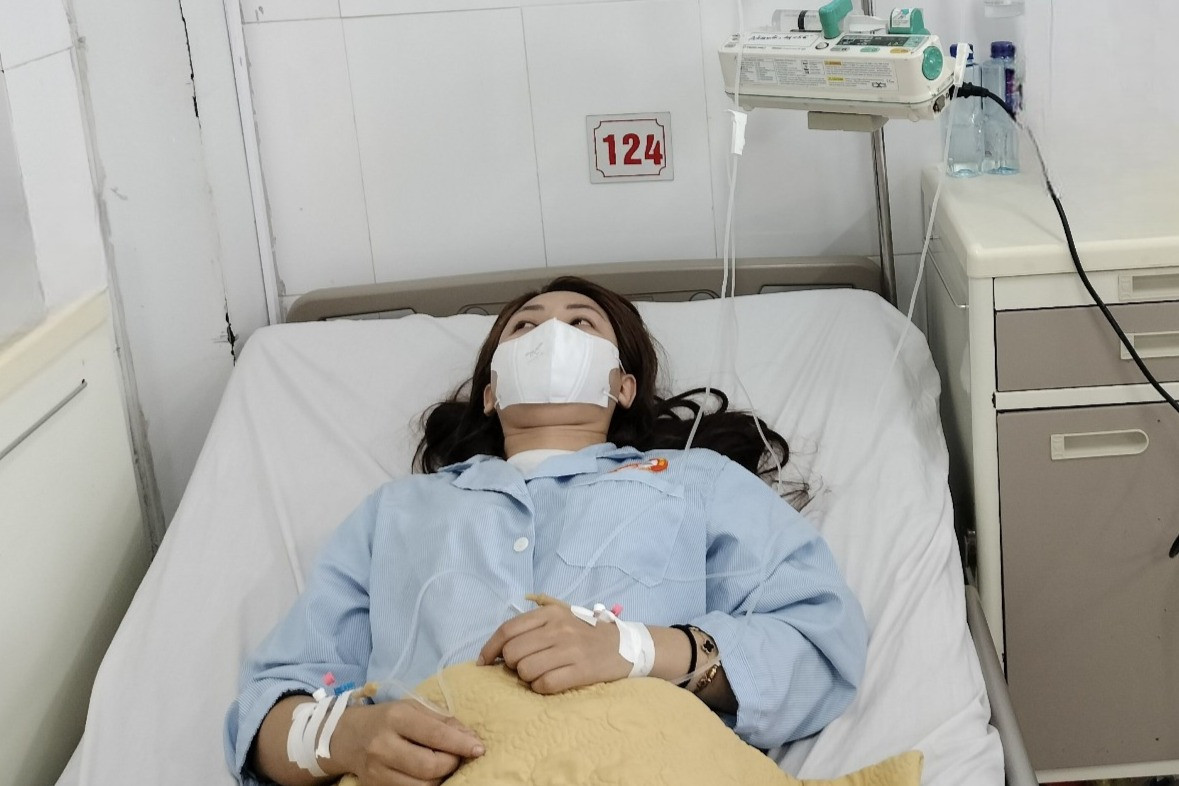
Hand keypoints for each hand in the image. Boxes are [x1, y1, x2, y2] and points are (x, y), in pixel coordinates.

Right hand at [331, 699, 483, 785]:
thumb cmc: (386, 718)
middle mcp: (384, 745)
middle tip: (456, 756)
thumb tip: (471, 738)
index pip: (435, 735)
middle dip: (451, 763)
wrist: (347, 736)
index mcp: (396, 718)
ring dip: (441, 778)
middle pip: (430, 766)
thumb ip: (443, 721)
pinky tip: (428, 776)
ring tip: (442, 766)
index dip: (461, 744)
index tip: (479, 749)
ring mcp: (377, 770)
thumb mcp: (412, 709)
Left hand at [476, 595, 630, 693]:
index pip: (507, 630)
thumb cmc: (586, 633)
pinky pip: (544, 685)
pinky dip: (541, 688)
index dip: (490, 648)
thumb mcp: (562, 615)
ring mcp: (570, 650)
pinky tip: (549, 683)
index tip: (484, 662)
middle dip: (511, 665)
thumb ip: (532, 621)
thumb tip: (499, 643)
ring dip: (526, 677)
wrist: (626, 646)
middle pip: (512, 653)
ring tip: (539, 674)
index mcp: (550, 613)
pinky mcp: (580, 671)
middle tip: (523, 666)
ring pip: (525, 670)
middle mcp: (559, 629)